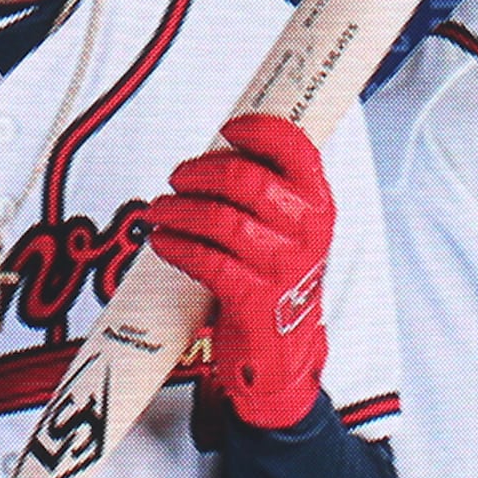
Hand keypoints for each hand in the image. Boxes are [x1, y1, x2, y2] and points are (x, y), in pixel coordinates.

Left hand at [143, 113, 335, 432]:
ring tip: (159, 209)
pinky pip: (206, 260)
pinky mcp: (253, 298)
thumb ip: (268, 187)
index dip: (257, 130)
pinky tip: (161, 240)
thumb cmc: (277, 276)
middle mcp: (306, 231)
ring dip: (178, 209)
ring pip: (219, 219)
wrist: (282, 347)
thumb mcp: (289, 227)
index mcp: (318, 203)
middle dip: (199, 172)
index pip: (295, 148)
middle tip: (177, 177)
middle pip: (244, 179)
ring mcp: (281, 266)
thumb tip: (224, 144)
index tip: (227, 129)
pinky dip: (175, 244)